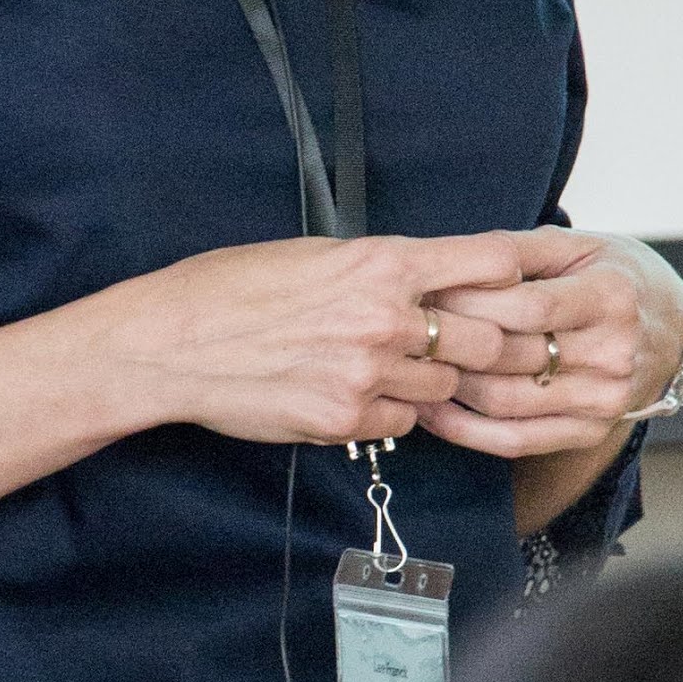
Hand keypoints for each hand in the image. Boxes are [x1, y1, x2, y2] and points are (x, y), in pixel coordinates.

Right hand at [127, 231, 534, 448]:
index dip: (511, 277)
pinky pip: (400, 426)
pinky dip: (389, 416)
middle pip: (488, 339)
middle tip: (455, 344)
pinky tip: (356, 397)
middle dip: (476, 344)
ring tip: (389, 370)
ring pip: (444, 389)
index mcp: (381, 263)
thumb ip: (379, 268)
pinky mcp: (344, 423)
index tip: (508, 286)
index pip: (493, 262)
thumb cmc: (230, 289)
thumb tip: (427, 277)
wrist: (171, 343)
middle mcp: (385, 318)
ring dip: (430, 384)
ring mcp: (367, 375)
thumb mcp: (314, 254)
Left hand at [405, 228, 682, 461]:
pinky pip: (517, 440)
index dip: (470, 303)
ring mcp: (604, 400)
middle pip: (512, 358)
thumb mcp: (579, 246)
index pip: (528, 306)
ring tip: (411, 370)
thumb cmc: (615, 277)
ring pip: (507, 403)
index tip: (427, 294)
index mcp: (612, 297)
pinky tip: (434, 411)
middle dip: (450, 344)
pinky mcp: (590, 432)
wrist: (670, 329)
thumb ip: (518, 249)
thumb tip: (453, 257)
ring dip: (449, 390)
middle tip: (406, 332)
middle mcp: (614, 353)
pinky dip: (466, 431)